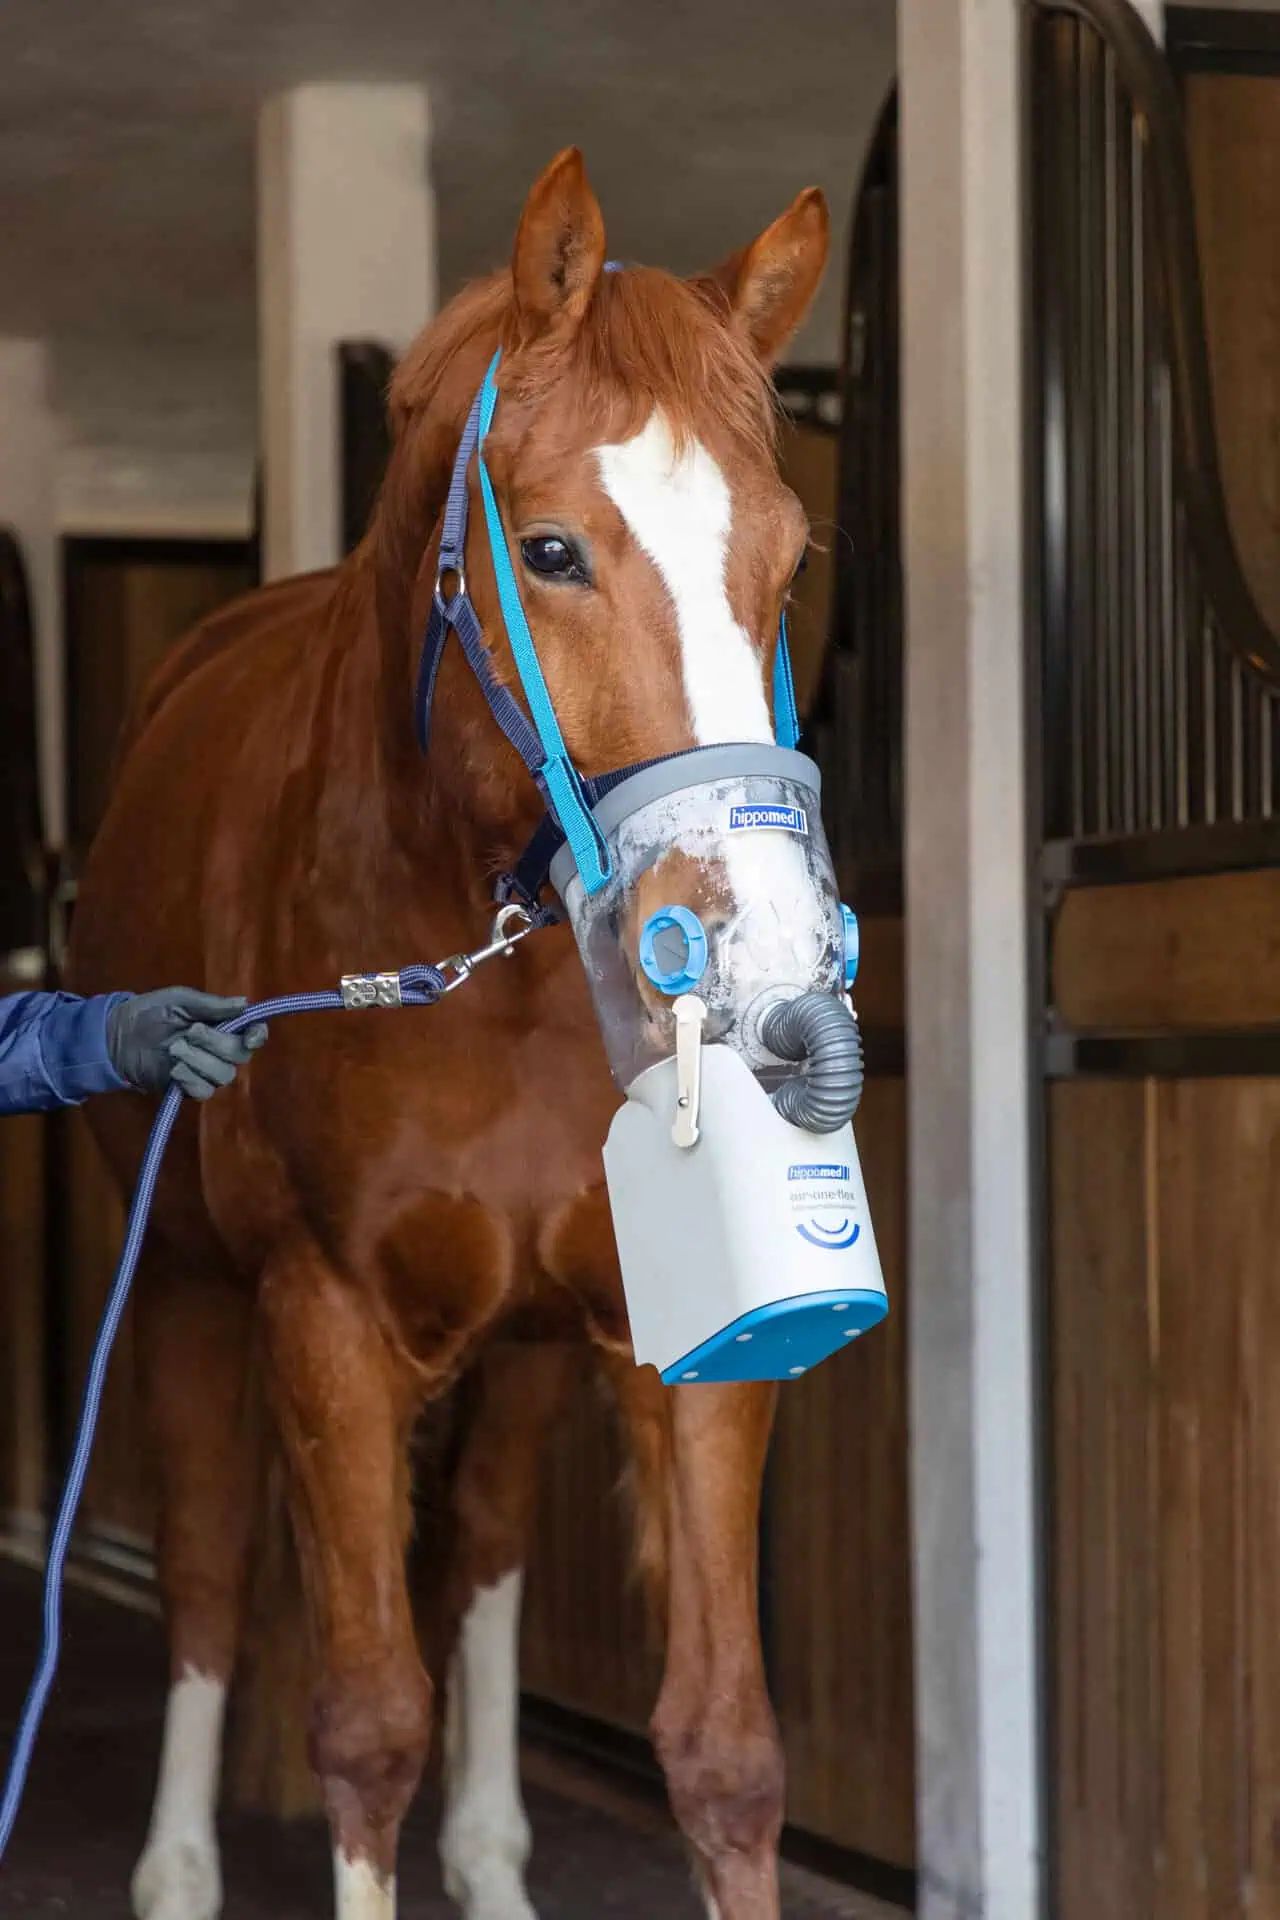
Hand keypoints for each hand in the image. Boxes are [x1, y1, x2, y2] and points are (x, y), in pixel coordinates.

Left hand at [107, 988, 267, 1100]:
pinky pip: (204, 1091)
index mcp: (223, 1025)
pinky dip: (191, 1080)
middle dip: (217, 1043)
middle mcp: (221, 1050)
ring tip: (174, 1050)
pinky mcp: (189, 1089)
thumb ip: (211, 1005)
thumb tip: (244, 1004)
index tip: (250, 1036)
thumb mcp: (179, 1001)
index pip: (253, 1033)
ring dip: (199, 1061)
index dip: (257, 1036)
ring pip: (223, 1075)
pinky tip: (174, 1070)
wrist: (118, 1036)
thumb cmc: (150, 1012)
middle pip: (240, 1055)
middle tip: (189, 1032)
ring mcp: (206, 1071)